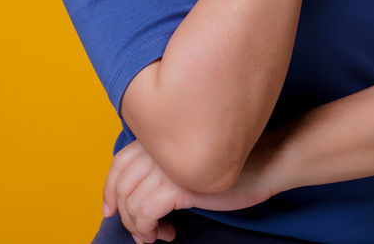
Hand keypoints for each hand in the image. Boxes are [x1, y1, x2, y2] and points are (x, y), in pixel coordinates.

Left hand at [102, 140, 277, 242]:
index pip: (119, 162)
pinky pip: (146, 215)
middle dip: (124, 216)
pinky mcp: (178, 186)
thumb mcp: (189, 160)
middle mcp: (158, 149)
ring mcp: (167, 166)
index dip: (109, 189)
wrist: (264, 164)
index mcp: (159, 139)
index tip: (110, 210)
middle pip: (121, 186)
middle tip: (141, 233)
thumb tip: (135, 194)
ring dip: (140, 228)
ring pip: (131, 205)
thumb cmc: (230, 164)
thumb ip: (164, 166)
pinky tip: (168, 233)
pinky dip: (150, 230)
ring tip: (156, 236)